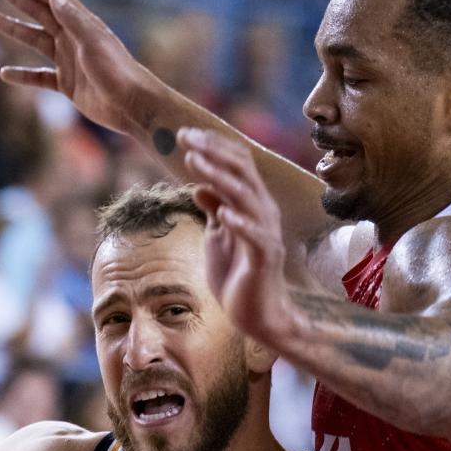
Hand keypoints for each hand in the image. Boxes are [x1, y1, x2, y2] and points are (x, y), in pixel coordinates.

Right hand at [0, 0, 157, 136]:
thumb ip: (73, 19)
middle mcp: (73, 39)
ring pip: (36, 41)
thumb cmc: (117, 71)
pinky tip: (5, 73)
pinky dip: (23, 75)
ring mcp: (69, 61)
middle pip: (41, 14)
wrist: (131, 105)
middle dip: (20, 0)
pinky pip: (40, 77)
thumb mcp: (93, 42)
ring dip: (16, 30)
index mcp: (80, 24)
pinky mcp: (67, 85)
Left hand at [180, 129, 295, 344]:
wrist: (256, 316)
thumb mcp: (218, 238)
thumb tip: (199, 187)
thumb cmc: (237, 276)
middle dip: (211, 151)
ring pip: (245, 197)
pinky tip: (222, 213)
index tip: (184, 134)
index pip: (237, 163)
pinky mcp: (264, 259)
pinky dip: (239, 223)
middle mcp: (263, 212)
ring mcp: (265, 234)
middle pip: (241, 170)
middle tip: (184, 137)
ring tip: (194, 162)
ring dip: (219, 177)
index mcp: (252, 204)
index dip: (212, 146)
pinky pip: (255, 236)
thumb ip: (213, 211)